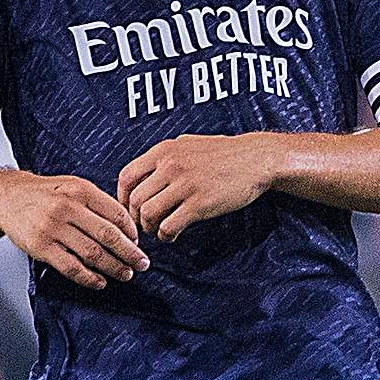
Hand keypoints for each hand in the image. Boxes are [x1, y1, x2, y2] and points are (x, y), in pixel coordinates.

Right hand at [0, 170, 147, 286]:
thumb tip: (128, 227)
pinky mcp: (41, 247)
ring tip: (126, 274)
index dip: (132, 232)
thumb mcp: (73, 186)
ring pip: (93, 254)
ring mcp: (53, 228)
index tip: (138, 243)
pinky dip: (89, 278)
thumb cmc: (45, 194)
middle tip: (142, 264)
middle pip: (109, 236)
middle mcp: (67, 208)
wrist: (6, 198)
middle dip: (130, 253)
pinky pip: (71, 267)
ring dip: (114, 268)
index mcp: (80, 190)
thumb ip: (98, 203)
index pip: (116, 214)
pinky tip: (100, 282)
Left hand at [119, 134, 280, 239]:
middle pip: (134, 199)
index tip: (129, 209)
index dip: (122, 198)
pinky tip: (172, 235)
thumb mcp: (188, 144)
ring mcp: (185, 185)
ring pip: (148, 214)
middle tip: (143, 226)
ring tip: (158, 231)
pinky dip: (166, 235)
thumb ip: (166, 156)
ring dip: (149, 228)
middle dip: (134, 218)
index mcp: (163, 151)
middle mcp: (170, 166)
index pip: (126, 177)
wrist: (256, 160)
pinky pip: (170, 225)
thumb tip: (147, 171)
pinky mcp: (200, 204)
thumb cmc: (225, 153)